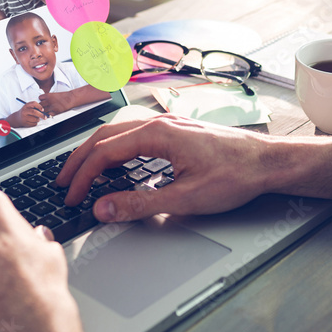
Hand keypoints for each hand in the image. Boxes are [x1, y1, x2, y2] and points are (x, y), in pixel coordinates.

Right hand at [11, 102, 46, 127]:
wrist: (17, 118)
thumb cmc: (26, 112)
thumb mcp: (28, 107)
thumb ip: (35, 107)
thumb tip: (44, 111)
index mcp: (26, 106)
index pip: (33, 103)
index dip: (39, 106)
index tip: (43, 110)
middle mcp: (24, 111)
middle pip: (34, 112)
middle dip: (41, 115)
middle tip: (45, 117)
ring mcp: (24, 118)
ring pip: (35, 119)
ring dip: (38, 119)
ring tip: (35, 118)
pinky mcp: (25, 123)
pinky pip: (34, 124)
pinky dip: (35, 123)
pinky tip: (31, 121)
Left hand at [39, 91, 72, 115]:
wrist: (70, 98)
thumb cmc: (64, 96)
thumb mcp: (54, 94)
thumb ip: (48, 97)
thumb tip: (44, 100)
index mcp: (48, 95)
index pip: (40, 98)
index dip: (41, 100)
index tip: (42, 101)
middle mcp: (49, 101)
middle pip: (40, 105)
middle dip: (41, 106)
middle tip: (43, 107)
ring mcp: (51, 107)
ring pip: (43, 110)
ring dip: (43, 111)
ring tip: (45, 111)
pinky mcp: (55, 112)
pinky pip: (48, 115)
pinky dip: (48, 115)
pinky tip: (49, 113)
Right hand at [58, 115, 273, 222]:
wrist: (268, 163)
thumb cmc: (237, 175)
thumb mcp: (186, 198)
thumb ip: (140, 204)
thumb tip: (104, 208)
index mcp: (157, 133)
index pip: (104, 153)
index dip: (82, 177)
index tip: (71, 197)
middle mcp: (160, 123)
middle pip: (104, 137)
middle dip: (79, 161)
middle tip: (63, 184)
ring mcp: (168, 125)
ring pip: (118, 134)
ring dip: (96, 153)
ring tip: (82, 174)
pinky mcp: (177, 133)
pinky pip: (134, 136)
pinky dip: (115, 150)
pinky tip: (115, 165)